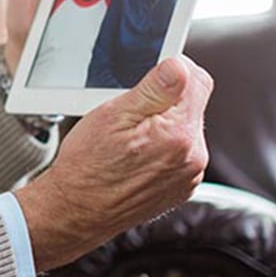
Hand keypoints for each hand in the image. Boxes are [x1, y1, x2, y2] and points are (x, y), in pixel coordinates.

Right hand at [14, 56, 211, 270]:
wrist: (77, 211)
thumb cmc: (87, 166)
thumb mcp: (112, 115)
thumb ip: (153, 89)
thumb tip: (180, 65)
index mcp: (179, 133)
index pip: (198, 80)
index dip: (174, 69)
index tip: (151, 74)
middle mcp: (193, 156)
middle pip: (192, 105)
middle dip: (165, 100)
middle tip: (129, 110)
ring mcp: (189, 175)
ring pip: (185, 129)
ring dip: (163, 124)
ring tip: (128, 137)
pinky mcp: (181, 187)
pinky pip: (179, 154)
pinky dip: (161, 147)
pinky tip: (134, 154)